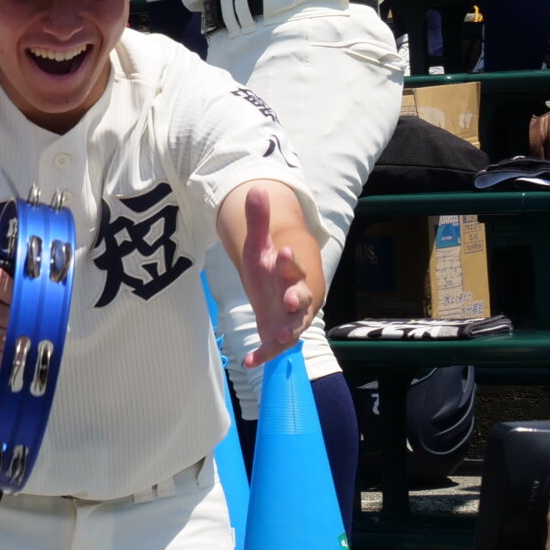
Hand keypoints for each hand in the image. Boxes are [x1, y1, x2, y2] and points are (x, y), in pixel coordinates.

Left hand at [237, 183, 313, 364]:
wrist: (275, 294)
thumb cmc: (269, 269)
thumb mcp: (258, 246)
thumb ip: (258, 221)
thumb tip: (257, 188)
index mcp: (289, 273)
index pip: (292, 265)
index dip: (288, 261)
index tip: (282, 252)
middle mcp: (294, 296)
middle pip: (300, 298)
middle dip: (297, 298)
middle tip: (291, 299)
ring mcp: (288, 319)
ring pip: (294, 326)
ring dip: (289, 331)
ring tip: (282, 335)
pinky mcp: (277, 336)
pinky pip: (273, 348)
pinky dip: (263, 355)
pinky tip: (249, 362)